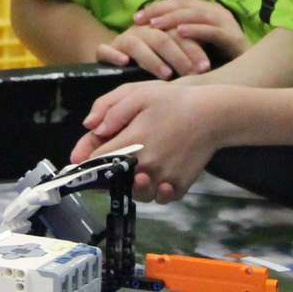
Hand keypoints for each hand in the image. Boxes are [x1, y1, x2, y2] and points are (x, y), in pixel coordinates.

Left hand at [72, 79, 223, 201]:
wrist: (213, 114)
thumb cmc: (174, 101)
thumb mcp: (138, 94)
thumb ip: (110, 109)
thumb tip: (90, 127)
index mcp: (132, 142)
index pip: (98, 161)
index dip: (86, 162)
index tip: (79, 162)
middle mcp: (146, 166)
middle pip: (115, 182)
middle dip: (107, 175)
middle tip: (108, 166)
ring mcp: (163, 178)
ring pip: (137, 194)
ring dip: (131, 186)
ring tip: (136, 171)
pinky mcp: (179, 186)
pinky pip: (161, 198)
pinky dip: (156, 192)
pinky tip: (156, 179)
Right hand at [97, 22, 209, 78]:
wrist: (115, 59)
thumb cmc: (154, 64)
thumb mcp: (173, 61)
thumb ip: (189, 62)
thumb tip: (216, 73)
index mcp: (160, 30)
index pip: (179, 35)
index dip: (193, 49)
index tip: (206, 67)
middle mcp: (142, 31)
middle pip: (161, 38)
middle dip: (178, 55)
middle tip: (192, 72)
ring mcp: (122, 40)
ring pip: (136, 44)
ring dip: (152, 58)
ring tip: (166, 74)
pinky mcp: (104, 51)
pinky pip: (105, 50)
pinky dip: (114, 55)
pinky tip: (124, 63)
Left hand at [133, 0, 248, 60]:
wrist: (252, 72)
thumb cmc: (220, 60)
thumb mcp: (196, 45)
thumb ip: (180, 38)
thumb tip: (152, 37)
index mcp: (206, 10)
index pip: (177, 3)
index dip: (156, 7)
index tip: (136, 18)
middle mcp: (216, 12)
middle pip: (184, 5)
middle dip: (160, 11)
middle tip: (140, 19)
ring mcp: (225, 23)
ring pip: (195, 14)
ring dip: (173, 18)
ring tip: (155, 24)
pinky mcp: (233, 37)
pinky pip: (211, 31)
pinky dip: (195, 30)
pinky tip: (180, 33)